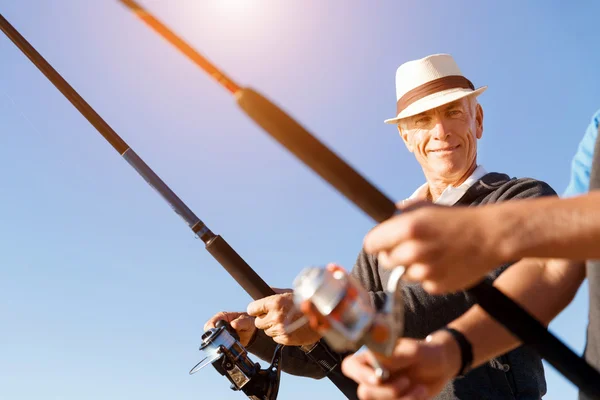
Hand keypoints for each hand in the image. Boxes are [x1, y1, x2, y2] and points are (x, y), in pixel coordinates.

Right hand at [204, 311, 255, 346]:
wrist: (251, 332)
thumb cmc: (248, 322)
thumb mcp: (247, 321)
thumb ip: (241, 322)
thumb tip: (233, 324)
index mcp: (222, 316)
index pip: (211, 322)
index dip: (211, 328)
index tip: (215, 334)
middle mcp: (218, 323)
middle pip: (208, 331)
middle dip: (212, 337)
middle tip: (220, 342)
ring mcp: (218, 332)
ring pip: (210, 338)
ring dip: (215, 342)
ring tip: (224, 344)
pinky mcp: (220, 339)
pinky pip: (214, 344)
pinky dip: (217, 346)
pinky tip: (223, 347)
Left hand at [247, 288, 321, 345]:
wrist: (323, 316)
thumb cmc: (308, 301)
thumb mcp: (291, 292)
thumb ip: (275, 292)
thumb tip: (264, 290)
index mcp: (275, 302)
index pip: (252, 308)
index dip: (256, 309)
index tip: (258, 310)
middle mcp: (275, 316)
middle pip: (258, 322)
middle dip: (264, 319)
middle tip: (275, 316)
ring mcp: (280, 329)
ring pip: (267, 331)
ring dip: (273, 327)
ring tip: (285, 321)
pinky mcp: (285, 339)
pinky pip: (276, 338)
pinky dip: (280, 334)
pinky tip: (290, 328)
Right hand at [341, 331, 459, 399]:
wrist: (441, 365)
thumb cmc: (425, 352)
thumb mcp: (412, 350)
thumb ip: (393, 356)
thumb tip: (375, 359)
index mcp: (371, 356)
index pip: (350, 366)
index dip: (360, 374)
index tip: (379, 378)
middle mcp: (372, 373)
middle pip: (364, 391)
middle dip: (388, 391)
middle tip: (406, 381)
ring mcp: (382, 390)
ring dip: (401, 399)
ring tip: (418, 388)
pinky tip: (419, 392)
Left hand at [364, 202, 500, 293]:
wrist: (491, 236)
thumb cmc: (457, 219)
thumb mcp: (426, 208)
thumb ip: (400, 215)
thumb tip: (384, 222)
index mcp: (408, 228)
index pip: (371, 244)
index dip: (376, 242)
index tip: (382, 242)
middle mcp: (413, 251)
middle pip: (385, 261)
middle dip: (392, 254)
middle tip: (408, 247)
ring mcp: (425, 271)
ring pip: (403, 273)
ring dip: (411, 266)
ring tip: (430, 254)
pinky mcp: (436, 286)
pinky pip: (422, 283)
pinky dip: (428, 276)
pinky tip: (443, 263)